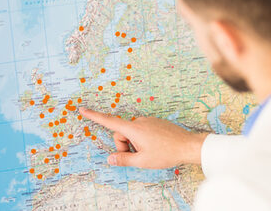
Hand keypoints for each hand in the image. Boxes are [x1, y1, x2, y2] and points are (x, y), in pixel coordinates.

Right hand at [79, 107, 207, 168]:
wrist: (188, 145)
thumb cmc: (166, 153)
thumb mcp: (142, 161)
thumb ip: (123, 159)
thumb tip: (110, 159)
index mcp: (133, 129)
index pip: (109, 122)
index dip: (94, 116)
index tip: (83, 109)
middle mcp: (138, 122)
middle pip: (121, 133)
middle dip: (124, 145)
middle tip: (138, 156)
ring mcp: (148, 121)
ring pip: (132, 133)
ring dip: (135, 143)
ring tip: (149, 152)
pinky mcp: (155, 122)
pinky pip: (142, 131)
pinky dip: (143, 140)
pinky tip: (156, 146)